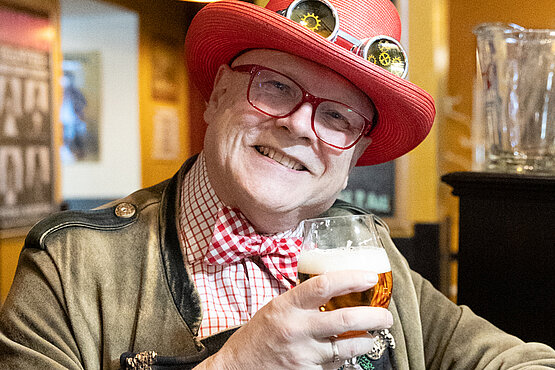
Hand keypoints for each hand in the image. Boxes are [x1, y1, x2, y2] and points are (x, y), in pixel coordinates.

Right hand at [198, 270, 392, 369]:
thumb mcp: (275, 308)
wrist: (238, 368)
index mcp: (287, 306)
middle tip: (385, 315)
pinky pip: (336, 365)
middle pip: (345, 318)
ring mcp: (303, 354)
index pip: (324, 285)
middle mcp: (296, 329)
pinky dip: (346, 358)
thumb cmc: (258, 335)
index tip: (370, 277)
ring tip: (373, 335)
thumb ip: (301, 300)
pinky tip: (347, 351)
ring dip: (367, 340)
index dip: (352, 279)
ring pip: (347, 346)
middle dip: (374, 316)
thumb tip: (334, 286)